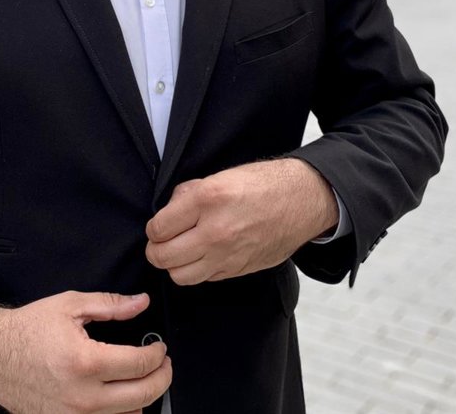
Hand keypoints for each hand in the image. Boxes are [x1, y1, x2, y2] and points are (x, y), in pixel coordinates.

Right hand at [0, 291, 170, 413]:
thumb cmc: (27, 329)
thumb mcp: (70, 306)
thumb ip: (110, 305)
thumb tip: (141, 303)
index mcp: (85, 362)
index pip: (140, 365)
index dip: (158, 354)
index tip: (160, 347)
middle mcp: (82, 397)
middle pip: (142, 396)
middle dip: (161, 377)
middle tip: (163, 364)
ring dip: (143, 397)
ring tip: (142, 378)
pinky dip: (121, 412)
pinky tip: (121, 396)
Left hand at [145, 158, 336, 284]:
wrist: (301, 201)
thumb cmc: (262, 184)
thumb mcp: (220, 176)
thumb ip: (188, 195)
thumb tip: (168, 212)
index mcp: (207, 199)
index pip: (158, 228)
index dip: (154, 228)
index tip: (159, 225)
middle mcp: (215, 231)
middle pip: (163, 257)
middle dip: (156, 249)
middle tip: (161, 241)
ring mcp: (227, 255)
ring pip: (180, 275)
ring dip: (174, 264)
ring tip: (180, 251)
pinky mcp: (237, 269)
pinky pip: (203, 278)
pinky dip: (197, 270)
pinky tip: (203, 254)